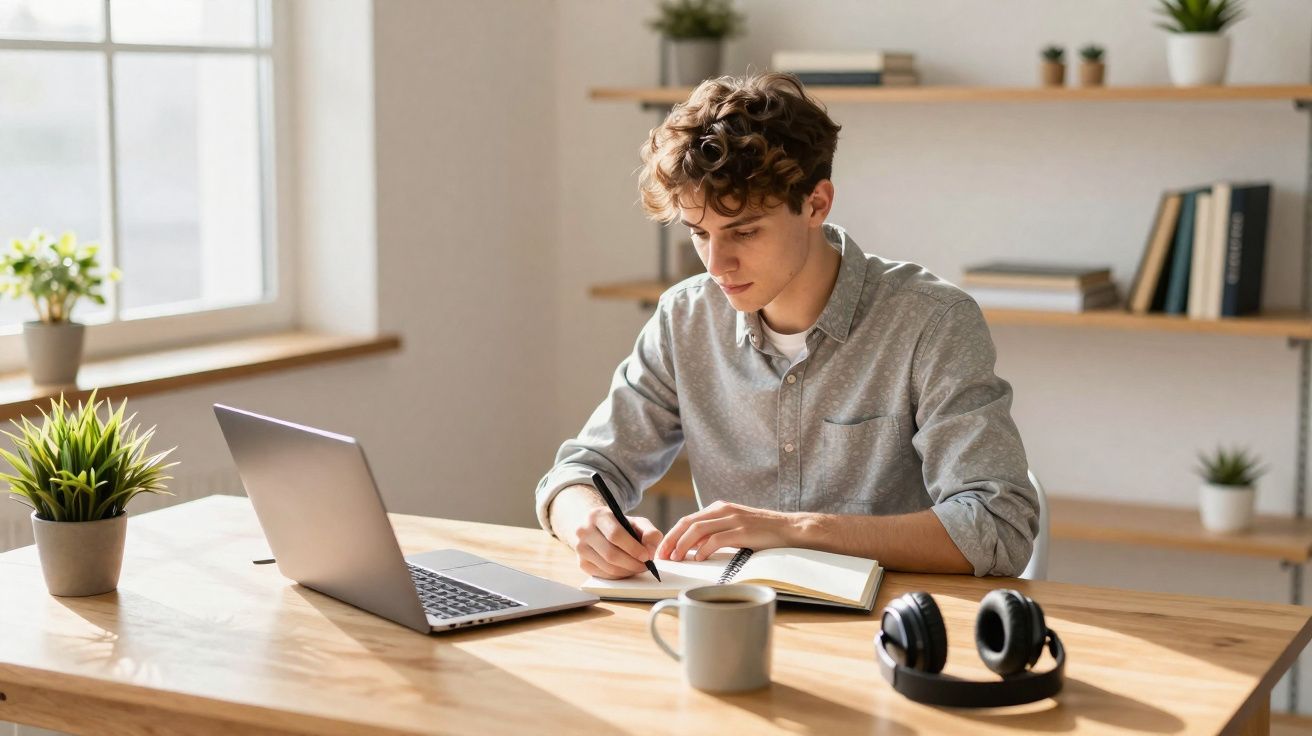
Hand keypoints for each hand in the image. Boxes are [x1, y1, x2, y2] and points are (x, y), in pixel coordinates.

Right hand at [565, 504, 662, 579]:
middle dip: (632, 563)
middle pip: (611, 554)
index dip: (633, 548)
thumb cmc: (621, 526)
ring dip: (627, 571)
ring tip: (638, 567)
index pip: (615, 535)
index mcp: (597, 515)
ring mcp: (580, 548)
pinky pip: (603, 575)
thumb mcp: (637, 522)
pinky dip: (619, 576)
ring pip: (608, 567)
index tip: (647, 556)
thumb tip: (650, 552)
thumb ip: (650, 533)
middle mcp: (584, 531)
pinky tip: (626, 569)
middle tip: (646, 566)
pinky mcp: (581, 563)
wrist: (597, 528)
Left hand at [657, 501, 799, 561]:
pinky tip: (699, 559)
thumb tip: (692, 548)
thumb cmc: (761, 532)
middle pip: (687, 523)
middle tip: (662, 556)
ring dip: (683, 546)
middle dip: (671, 540)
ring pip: (698, 530)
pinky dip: (703, 550)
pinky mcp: (743, 531)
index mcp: (719, 508)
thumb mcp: (734, 527)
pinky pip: (716, 540)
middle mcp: (723, 510)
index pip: (687, 520)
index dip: (671, 535)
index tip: (662, 550)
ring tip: (676, 559)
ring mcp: (733, 519)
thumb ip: (715, 533)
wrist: (789, 528)